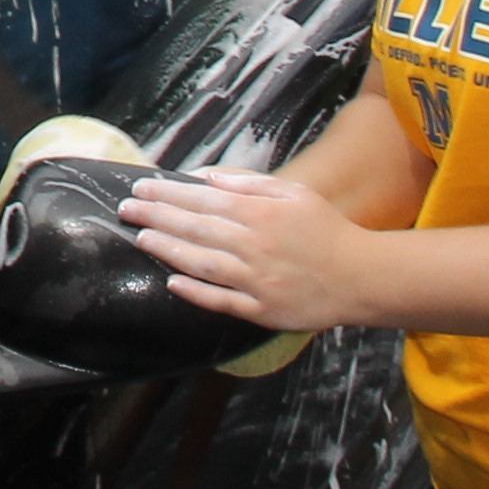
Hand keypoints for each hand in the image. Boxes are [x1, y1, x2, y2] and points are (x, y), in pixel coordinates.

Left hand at [123, 169, 389, 332]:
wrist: (361, 276)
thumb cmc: (326, 230)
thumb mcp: (293, 194)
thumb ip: (249, 184)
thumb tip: (206, 179)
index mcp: (262, 213)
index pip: (203, 201)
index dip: (168, 194)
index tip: (141, 188)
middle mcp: (255, 245)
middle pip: (196, 229)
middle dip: (156, 217)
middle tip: (126, 209)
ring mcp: (258, 280)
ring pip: (203, 264)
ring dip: (168, 251)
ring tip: (141, 238)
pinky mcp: (263, 309)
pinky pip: (222, 301)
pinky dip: (196, 292)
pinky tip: (172, 282)